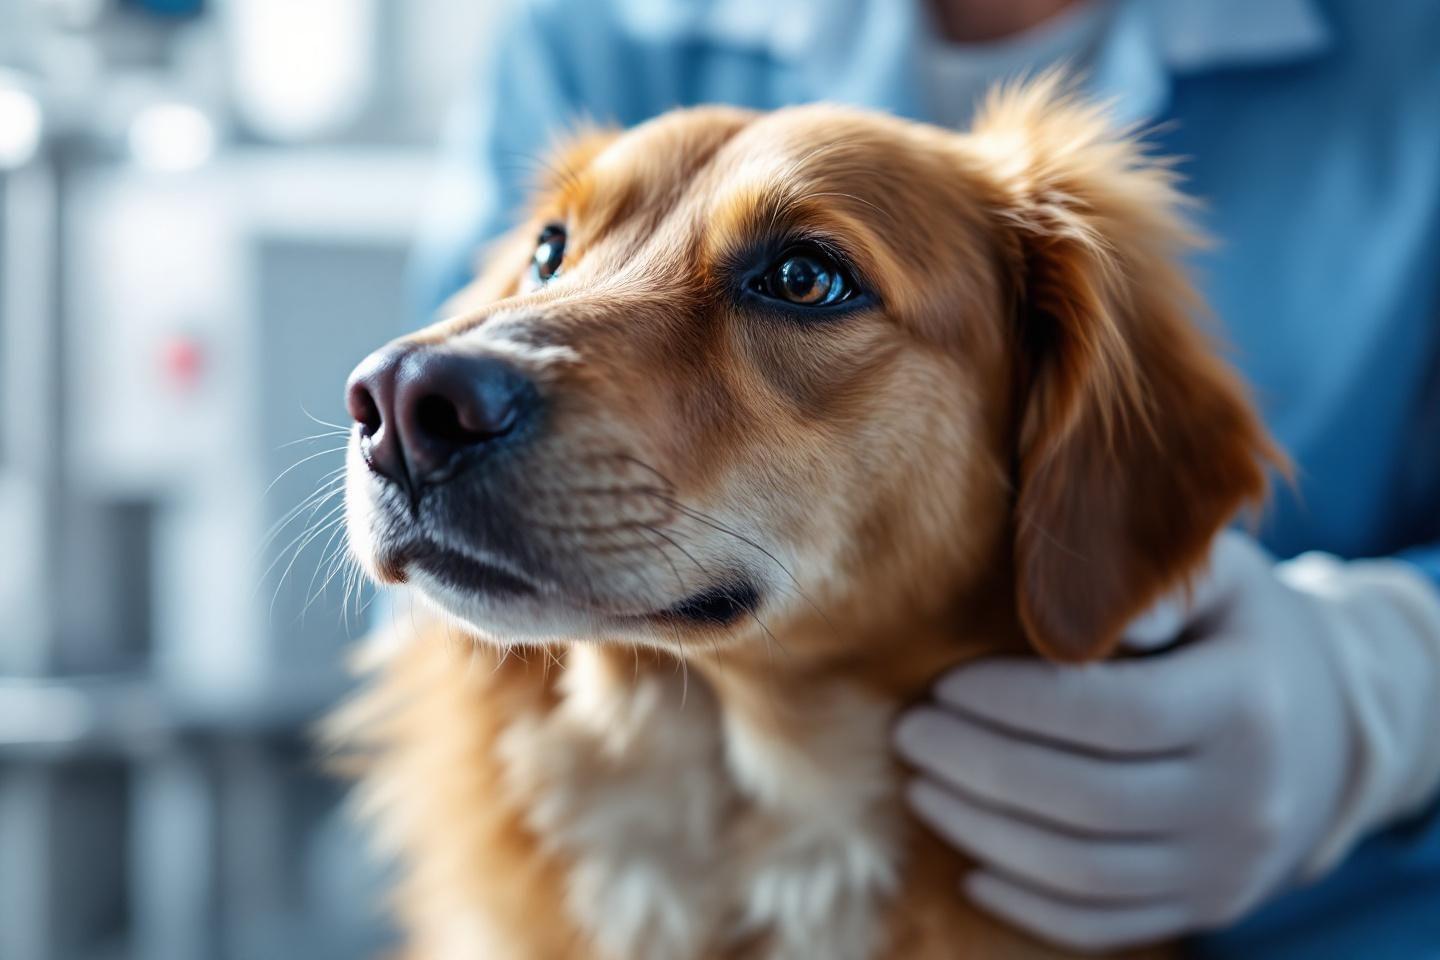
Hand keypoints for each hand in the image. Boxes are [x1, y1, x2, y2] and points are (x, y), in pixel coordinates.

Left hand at [894, 531, 1439, 952]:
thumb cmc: (1238, 629)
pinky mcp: (1206, 904)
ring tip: (922, 786)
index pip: (1111, 713)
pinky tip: (971, 866)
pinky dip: (1029, 902)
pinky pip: (1104, 922)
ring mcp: (1227, 864)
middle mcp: (1244, 796)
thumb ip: (1149, 578)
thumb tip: (1068, 606)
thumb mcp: (1216, 577)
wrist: (1330, 726)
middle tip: (910, 732)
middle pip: (1087, 798)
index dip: (1014, 703)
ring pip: (1085, 870)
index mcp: (1244, 702)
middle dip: (978, 766)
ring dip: (985, 834)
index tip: (946, 683)